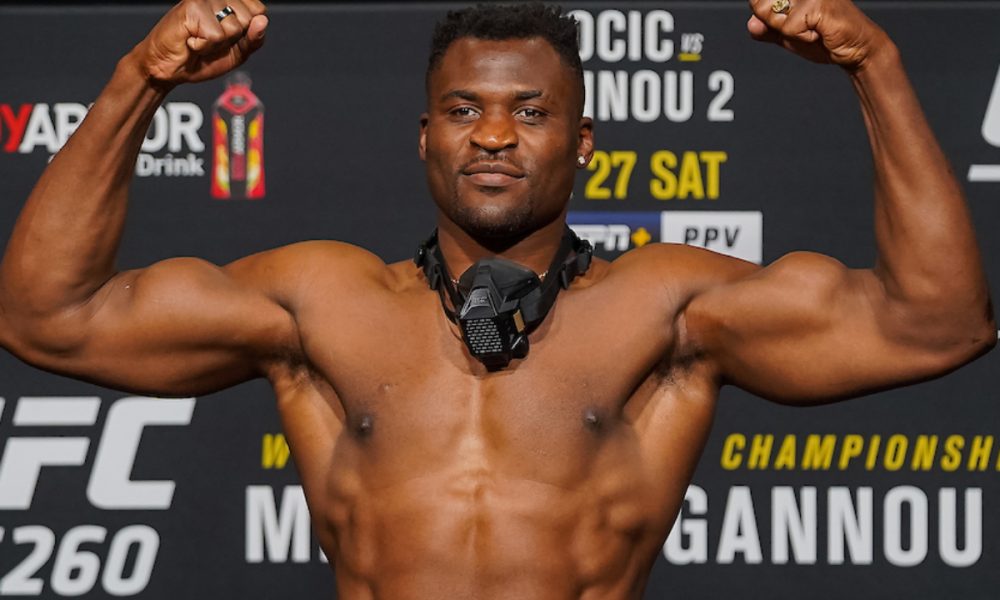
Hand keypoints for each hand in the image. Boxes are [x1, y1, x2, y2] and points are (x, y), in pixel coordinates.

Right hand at [132, 0, 267, 86]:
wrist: (170, 68)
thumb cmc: (201, 57)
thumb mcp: (237, 52)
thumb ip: (254, 38)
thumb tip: (263, 21)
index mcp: (231, 0)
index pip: (259, 12)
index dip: (248, 32)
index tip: (228, 37)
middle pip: (249, 20)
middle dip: (233, 38)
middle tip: (211, 39)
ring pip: (233, 28)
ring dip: (218, 43)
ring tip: (201, 39)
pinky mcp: (193, 6)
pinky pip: (216, 35)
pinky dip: (205, 46)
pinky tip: (192, 40)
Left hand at [746, 0, 890, 69]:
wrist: (856, 49)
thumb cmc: (826, 38)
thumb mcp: (788, 35)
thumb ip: (767, 29)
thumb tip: (751, 24)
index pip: (757, 0)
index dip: (765, 15)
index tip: (790, 20)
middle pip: (759, 5)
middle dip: (776, 24)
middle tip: (803, 26)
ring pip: (772, 17)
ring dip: (789, 31)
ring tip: (811, 28)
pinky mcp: (816, 3)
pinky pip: (789, 28)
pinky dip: (801, 37)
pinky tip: (819, 32)